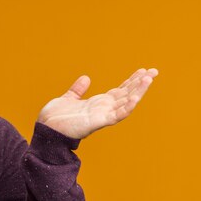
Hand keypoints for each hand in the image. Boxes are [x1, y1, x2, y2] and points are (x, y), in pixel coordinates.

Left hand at [36, 68, 158, 138]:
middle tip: (154, 71)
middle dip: (140, 83)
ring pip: (126, 102)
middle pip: (127, 94)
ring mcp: (102, 116)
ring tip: (149, 78)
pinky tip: (137, 97)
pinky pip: (117, 114)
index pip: (120, 90)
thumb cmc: (55, 118)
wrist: (46, 130)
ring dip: (138, 91)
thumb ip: (77, 90)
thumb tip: (86, 78)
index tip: (143, 70)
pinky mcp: (98, 122)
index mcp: (97, 103)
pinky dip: (128, 106)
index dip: (131, 81)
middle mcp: (103, 109)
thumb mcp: (68, 99)